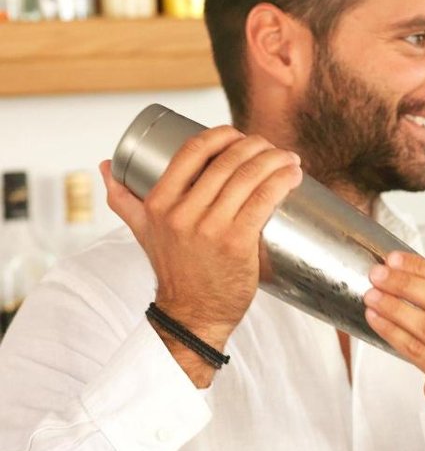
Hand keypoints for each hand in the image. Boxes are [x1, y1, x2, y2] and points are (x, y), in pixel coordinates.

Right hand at [101, 125, 302, 349]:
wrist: (191, 315)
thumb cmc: (174, 270)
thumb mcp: (142, 231)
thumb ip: (123, 200)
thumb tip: (105, 167)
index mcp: (159, 202)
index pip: (193, 150)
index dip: (222, 135)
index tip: (240, 136)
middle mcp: (182, 212)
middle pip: (227, 161)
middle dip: (256, 146)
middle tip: (271, 149)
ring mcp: (210, 228)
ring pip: (248, 177)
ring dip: (275, 160)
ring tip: (288, 159)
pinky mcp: (236, 243)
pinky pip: (262, 201)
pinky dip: (281, 182)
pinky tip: (293, 176)